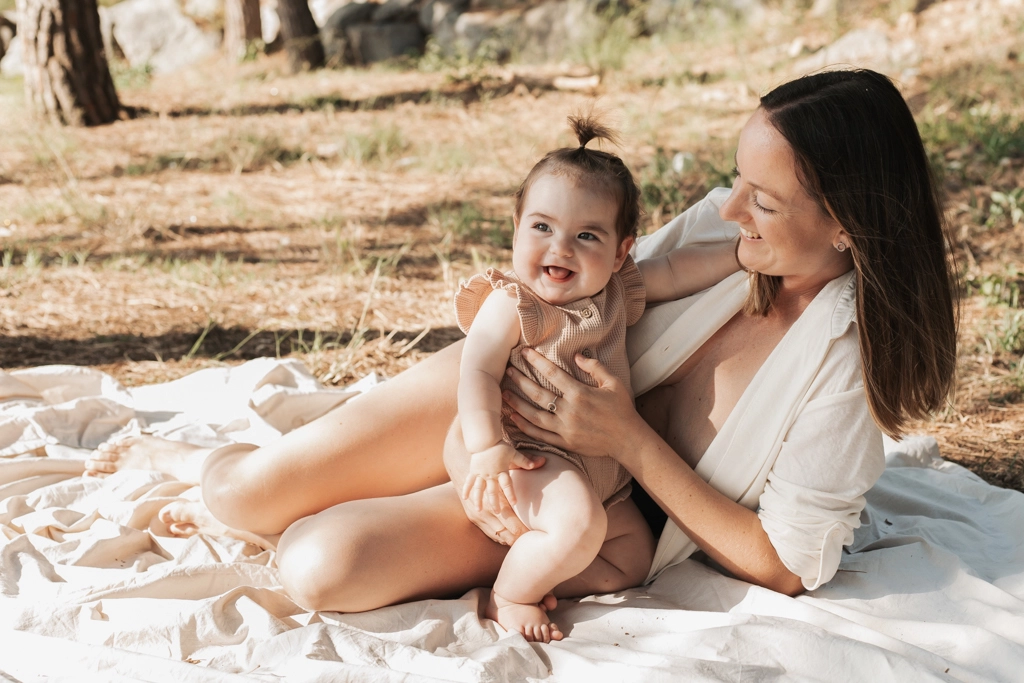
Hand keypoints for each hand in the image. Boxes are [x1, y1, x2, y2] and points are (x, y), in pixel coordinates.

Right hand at [462, 443, 525, 513]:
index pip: (507, 484)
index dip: (511, 494)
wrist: (484, 440)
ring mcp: (480, 474)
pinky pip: (469, 482)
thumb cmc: (500, 447)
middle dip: (494, 502)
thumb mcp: (514, 454)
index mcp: (501, 471)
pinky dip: (466, 489)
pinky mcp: (473, 472)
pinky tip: (465, 498)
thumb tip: (541, 462)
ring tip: (478, 510)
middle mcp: (490, 475)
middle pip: (492, 490)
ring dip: (478, 500)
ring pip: (479, 489)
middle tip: (497, 512)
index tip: (514, 503)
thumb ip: (525, 461)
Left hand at [503, 348, 643, 459]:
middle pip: (537, 393)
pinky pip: (540, 435)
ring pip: (533, 416)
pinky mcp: (564, 443)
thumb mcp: (613, 383)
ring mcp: (565, 429)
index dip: (536, 361)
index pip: (552, 373)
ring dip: (517, 404)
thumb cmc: (622, 409)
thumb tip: (576, 355)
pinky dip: (525, 427)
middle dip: (520, 381)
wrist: (628, 440)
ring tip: (504, 395)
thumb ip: (594, 367)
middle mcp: (569, 411)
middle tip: (507, 371)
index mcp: (580, 393)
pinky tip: (514, 418)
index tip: (524, 352)